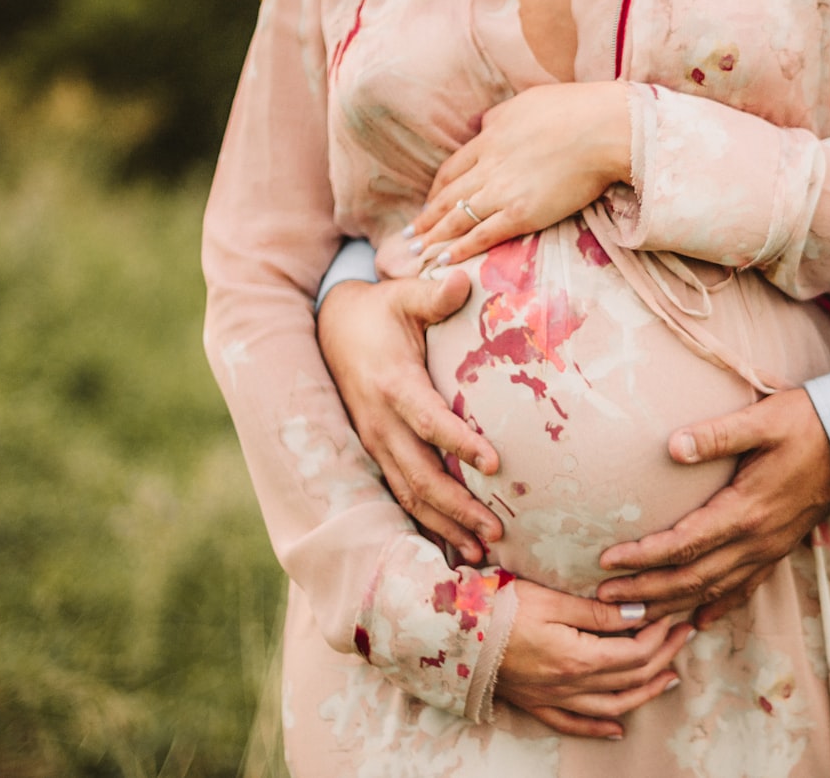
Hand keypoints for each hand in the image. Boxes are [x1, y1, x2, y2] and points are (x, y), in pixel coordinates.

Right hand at [317, 272, 503, 562]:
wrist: (331, 329)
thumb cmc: (378, 313)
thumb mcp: (401, 296)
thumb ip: (432, 294)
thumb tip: (463, 279)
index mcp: (391, 383)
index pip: (428, 419)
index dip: (458, 442)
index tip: (496, 462)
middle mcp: (379, 421)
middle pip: (420, 474)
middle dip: (458, 506)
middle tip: (498, 531)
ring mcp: (375, 442)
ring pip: (409, 493)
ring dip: (444, 524)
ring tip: (483, 552)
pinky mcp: (376, 452)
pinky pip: (400, 494)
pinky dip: (426, 522)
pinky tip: (454, 544)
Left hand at [403, 82, 630, 264]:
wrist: (604, 129)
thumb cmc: (575, 110)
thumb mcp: (526, 103)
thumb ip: (502, 118)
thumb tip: (487, 126)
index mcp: (490, 137)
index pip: (452, 169)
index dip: (436, 190)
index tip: (428, 204)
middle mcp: (488, 166)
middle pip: (447, 197)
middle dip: (425, 220)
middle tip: (408, 237)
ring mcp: (502, 191)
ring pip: (457, 219)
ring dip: (433, 239)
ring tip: (416, 254)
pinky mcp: (521, 213)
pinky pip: (482, 235)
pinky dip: (459, 249)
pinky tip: (443, 261)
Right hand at [497, 580, 691, 738]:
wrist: (451, 631)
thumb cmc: (499, 607)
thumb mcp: (551, 599)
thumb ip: (597, 612)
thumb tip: (638, 614)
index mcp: (576, 657)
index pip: (634, 653)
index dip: (659, 636)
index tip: (671, 617)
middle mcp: (569, 686)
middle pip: (629, 678)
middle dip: (662, 656)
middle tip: (683, 636)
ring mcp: (552, 699)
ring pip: (611, 707)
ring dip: (644, 694)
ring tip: (668, 678)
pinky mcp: (535, 704)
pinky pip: (573, 724)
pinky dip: (599, 728)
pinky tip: (617, 729)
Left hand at [596, 388, 829, 627]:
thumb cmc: (807, 423)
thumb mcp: (762, 420)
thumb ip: (717, 434)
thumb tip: (672, 445)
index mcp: (746, 510)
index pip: (683, 545)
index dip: (643, 557)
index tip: (608, 561)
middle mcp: (757, 540)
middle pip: (692, 578)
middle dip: (647, 592)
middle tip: (605, 599)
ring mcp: (770, 549)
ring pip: (714, 590)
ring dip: (673, 605)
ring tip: (636, 616)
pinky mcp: (779, 548)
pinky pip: (744, 588)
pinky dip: (718, 606)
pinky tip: (699, 620)